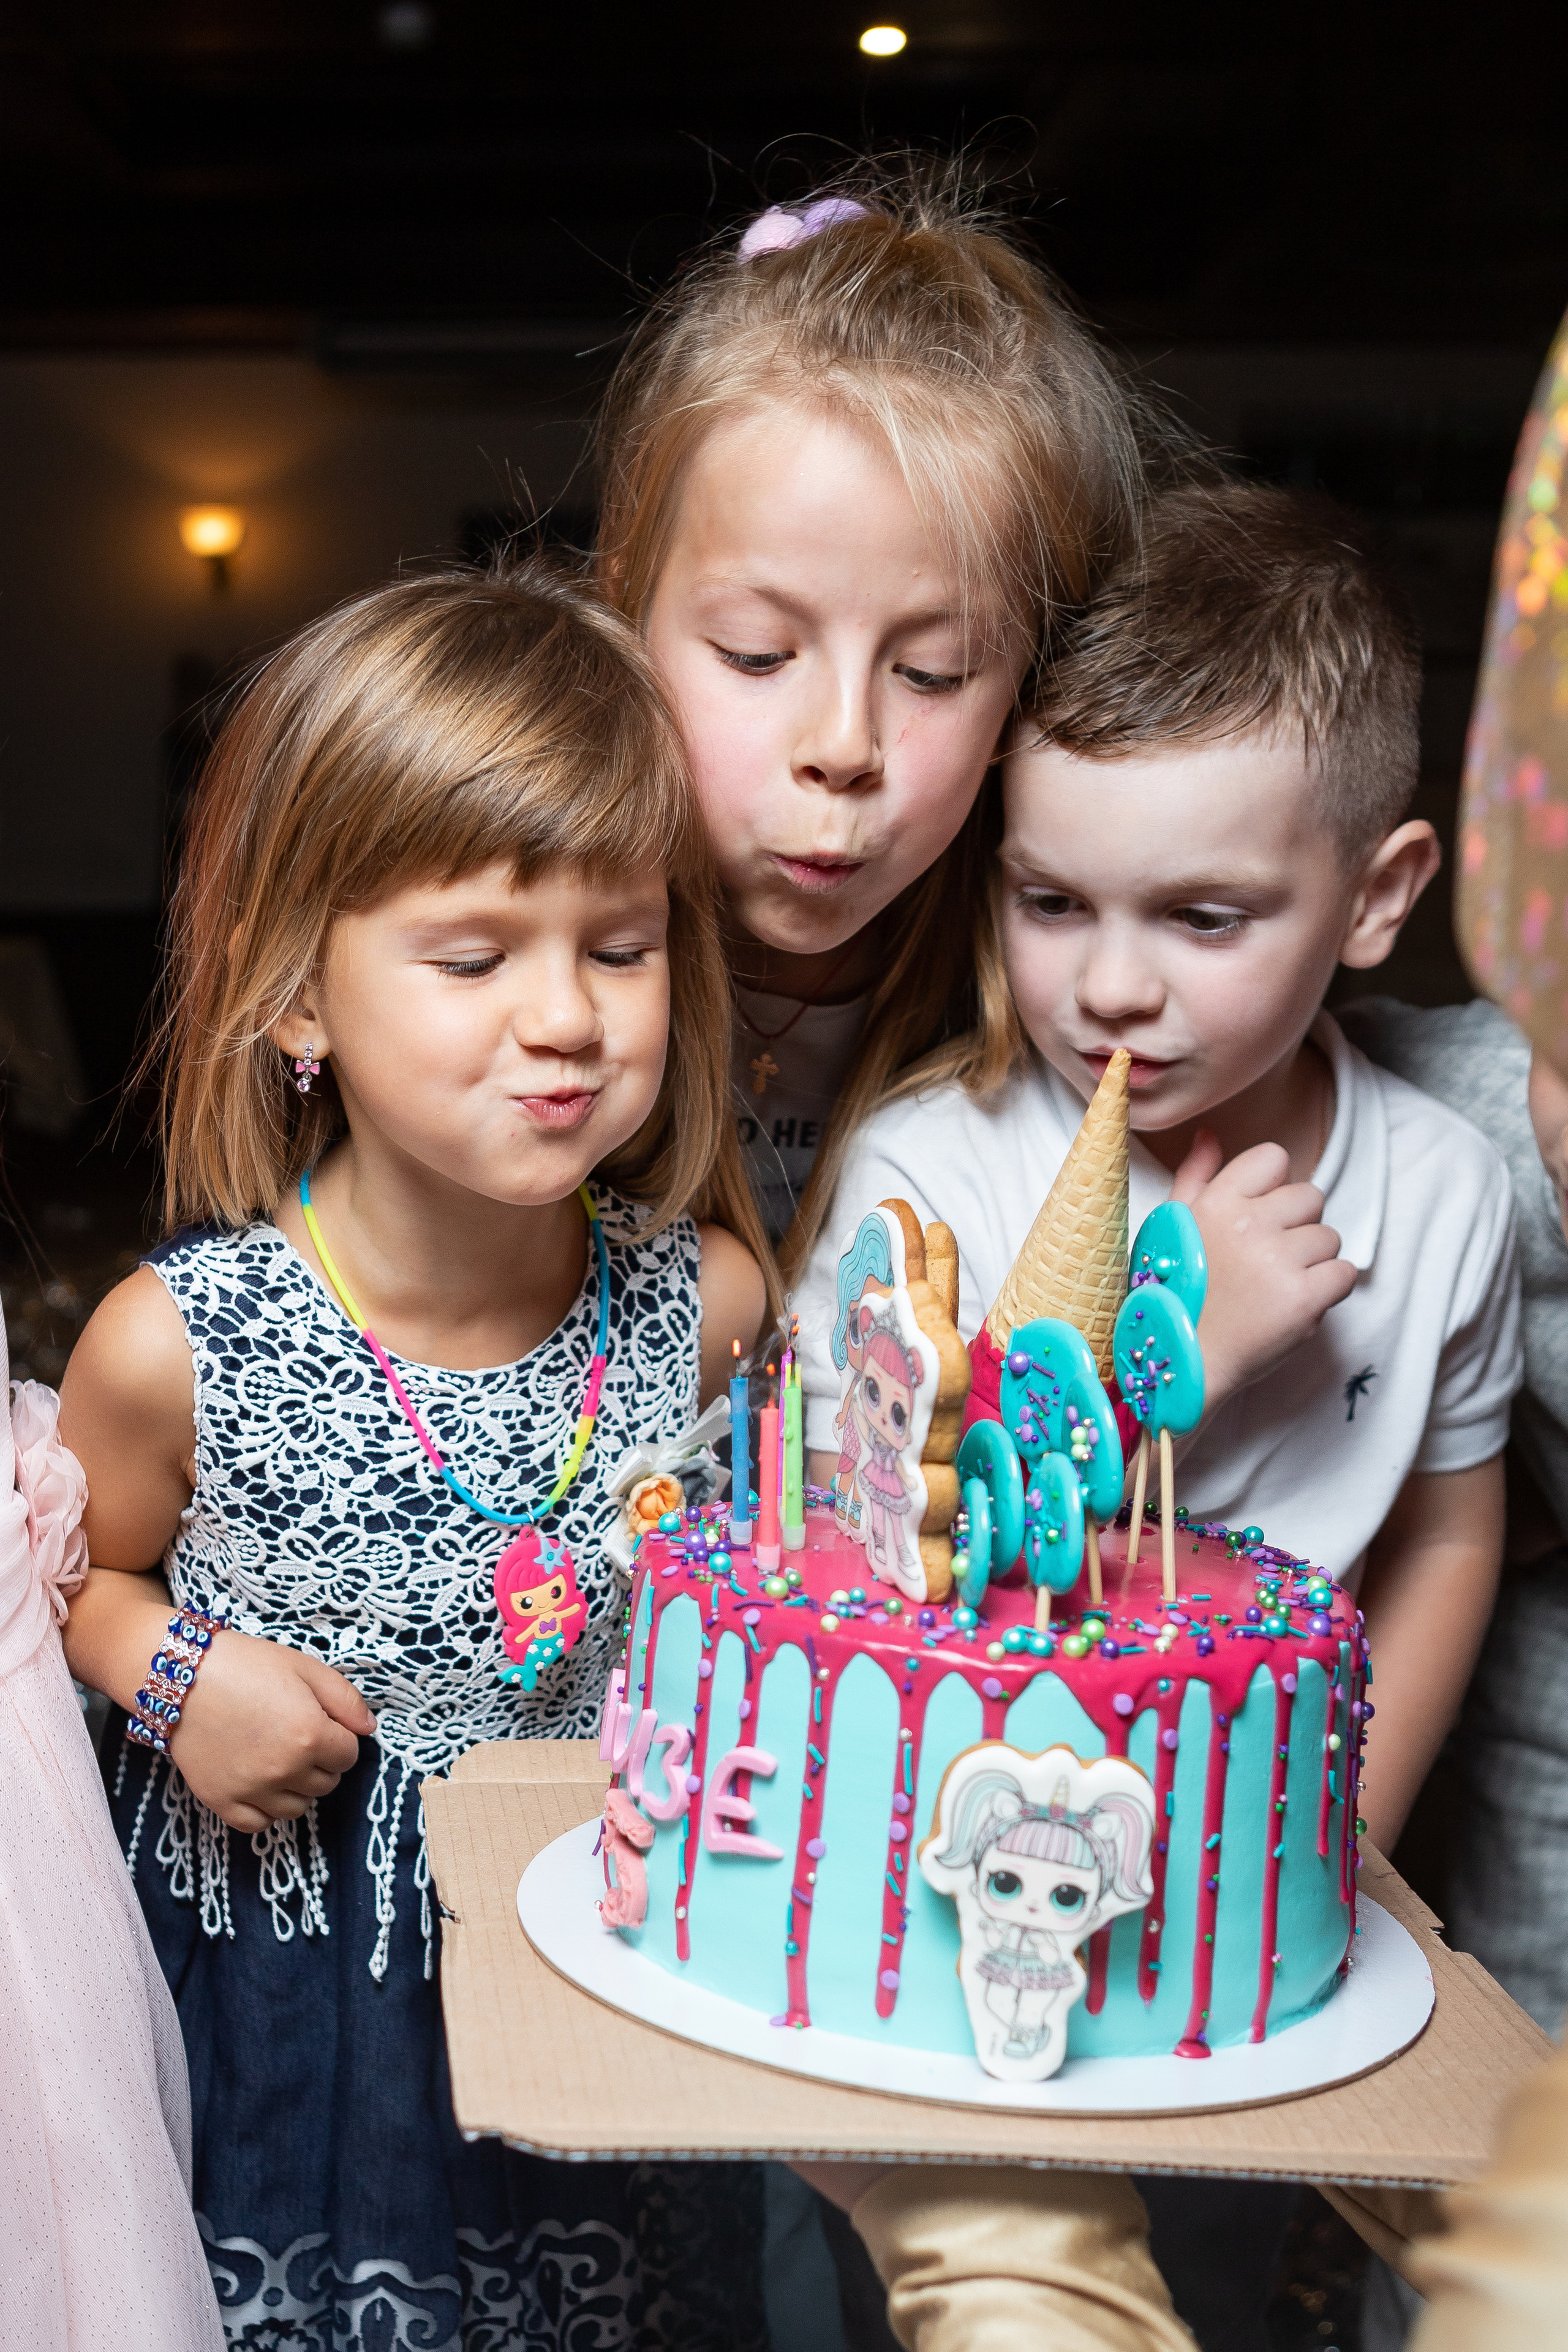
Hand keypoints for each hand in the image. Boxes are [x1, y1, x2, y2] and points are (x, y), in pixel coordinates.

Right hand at [170, 1627, 376, 1832]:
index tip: (320, 1723)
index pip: (349, 1756)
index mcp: (310, 1735)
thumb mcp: (304, 1667)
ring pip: (297, 1808)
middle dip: (320, 1762)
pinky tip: (258, 1783)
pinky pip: (258, 1824)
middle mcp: (285, 1769)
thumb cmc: (246, 1665)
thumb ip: (345, 1699)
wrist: (181, 1676)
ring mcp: (252, 1789)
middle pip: (326, 1783)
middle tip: (296, 1735)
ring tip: (277, 1757)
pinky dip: (264, 1808)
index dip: (339, 1737)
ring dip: (296, 1788)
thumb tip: (368, 1729)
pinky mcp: (222, 1801)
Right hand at [1171, 1130, 1356, 1405]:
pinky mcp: (1304, 1299)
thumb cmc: (1173, 1294)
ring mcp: (1278, 1261)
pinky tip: (1294, 1305)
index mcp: (1216, 1201)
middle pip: (1310, 1197)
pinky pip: (1344, 1274)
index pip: (1274, 1158)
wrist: (1181, 1365)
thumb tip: (1211, 1134)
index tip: (1256, 1219)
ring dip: (1312, 1262)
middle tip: (1265, 1262)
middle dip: (1296, 1227)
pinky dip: (1327, 1292)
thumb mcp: (1170, 1228)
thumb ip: (1195, 1176)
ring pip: (1330, 1237)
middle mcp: (1248, 1224)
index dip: (1272, 1188)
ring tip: (1275, 1288)